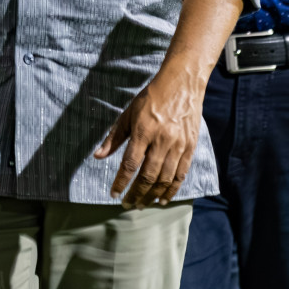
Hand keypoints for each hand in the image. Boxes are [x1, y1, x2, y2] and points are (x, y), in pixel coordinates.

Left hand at [94, 70, 203, 208]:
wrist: (182, 84)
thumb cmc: (151, 97)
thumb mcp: (128, 113)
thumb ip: (114, 137)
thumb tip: (98, 156)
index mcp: (143, 131)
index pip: (130, 164)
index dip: (121, 182)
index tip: (114, 194)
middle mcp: (162, 140)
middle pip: (148, 176)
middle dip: (137, 194)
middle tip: (128, 205)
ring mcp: (178, 145)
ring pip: (165, 179)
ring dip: (153, 195)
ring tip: (143, 204)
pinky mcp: (190, 147)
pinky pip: (181, 174)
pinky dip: (172, 190)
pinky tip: (163, 199)